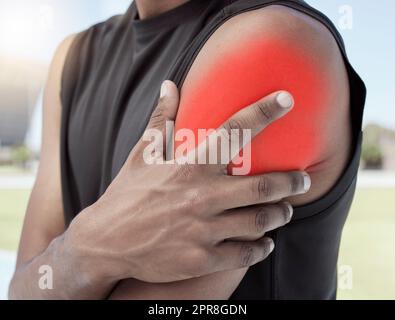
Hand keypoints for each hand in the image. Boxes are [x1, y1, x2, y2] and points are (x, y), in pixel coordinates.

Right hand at [64, 81, 309, 283]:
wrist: (106, 242)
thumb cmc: (127, 194)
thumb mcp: (142, 154)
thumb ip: (162, 120)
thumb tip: (168, 84)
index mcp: (189, 167)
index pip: (234, 132)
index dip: (263, 112)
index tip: (287, 100)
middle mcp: (201, 196)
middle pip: (263, 186)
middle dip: (292, 182)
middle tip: (302, 179)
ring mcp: (203, 230)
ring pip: (259, 221)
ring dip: (279, 214)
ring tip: (284, 210)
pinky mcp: (201, 258)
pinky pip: (245, 253)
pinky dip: (261, 247)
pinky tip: (265, 242)